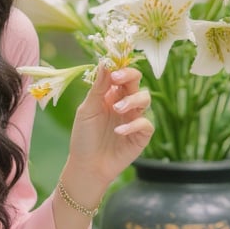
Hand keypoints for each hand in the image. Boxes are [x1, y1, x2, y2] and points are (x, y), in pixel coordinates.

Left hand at [66, 65, 153, 193]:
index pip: (120, 75)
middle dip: (129, 76)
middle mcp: (124, 103)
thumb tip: (104, 63)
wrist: (87, 165)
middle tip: (117, 78)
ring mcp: (134, 119)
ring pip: (145, 99)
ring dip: (132, 100)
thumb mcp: (87, 110)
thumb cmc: (84, 137)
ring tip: (117, 109)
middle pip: (136, 82)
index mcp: (110, 95)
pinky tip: (119, 131)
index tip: (112, 68)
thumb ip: (97, 88)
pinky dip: (133, 125)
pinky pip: (145, 124)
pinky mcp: (141, 136)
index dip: (119, 68)